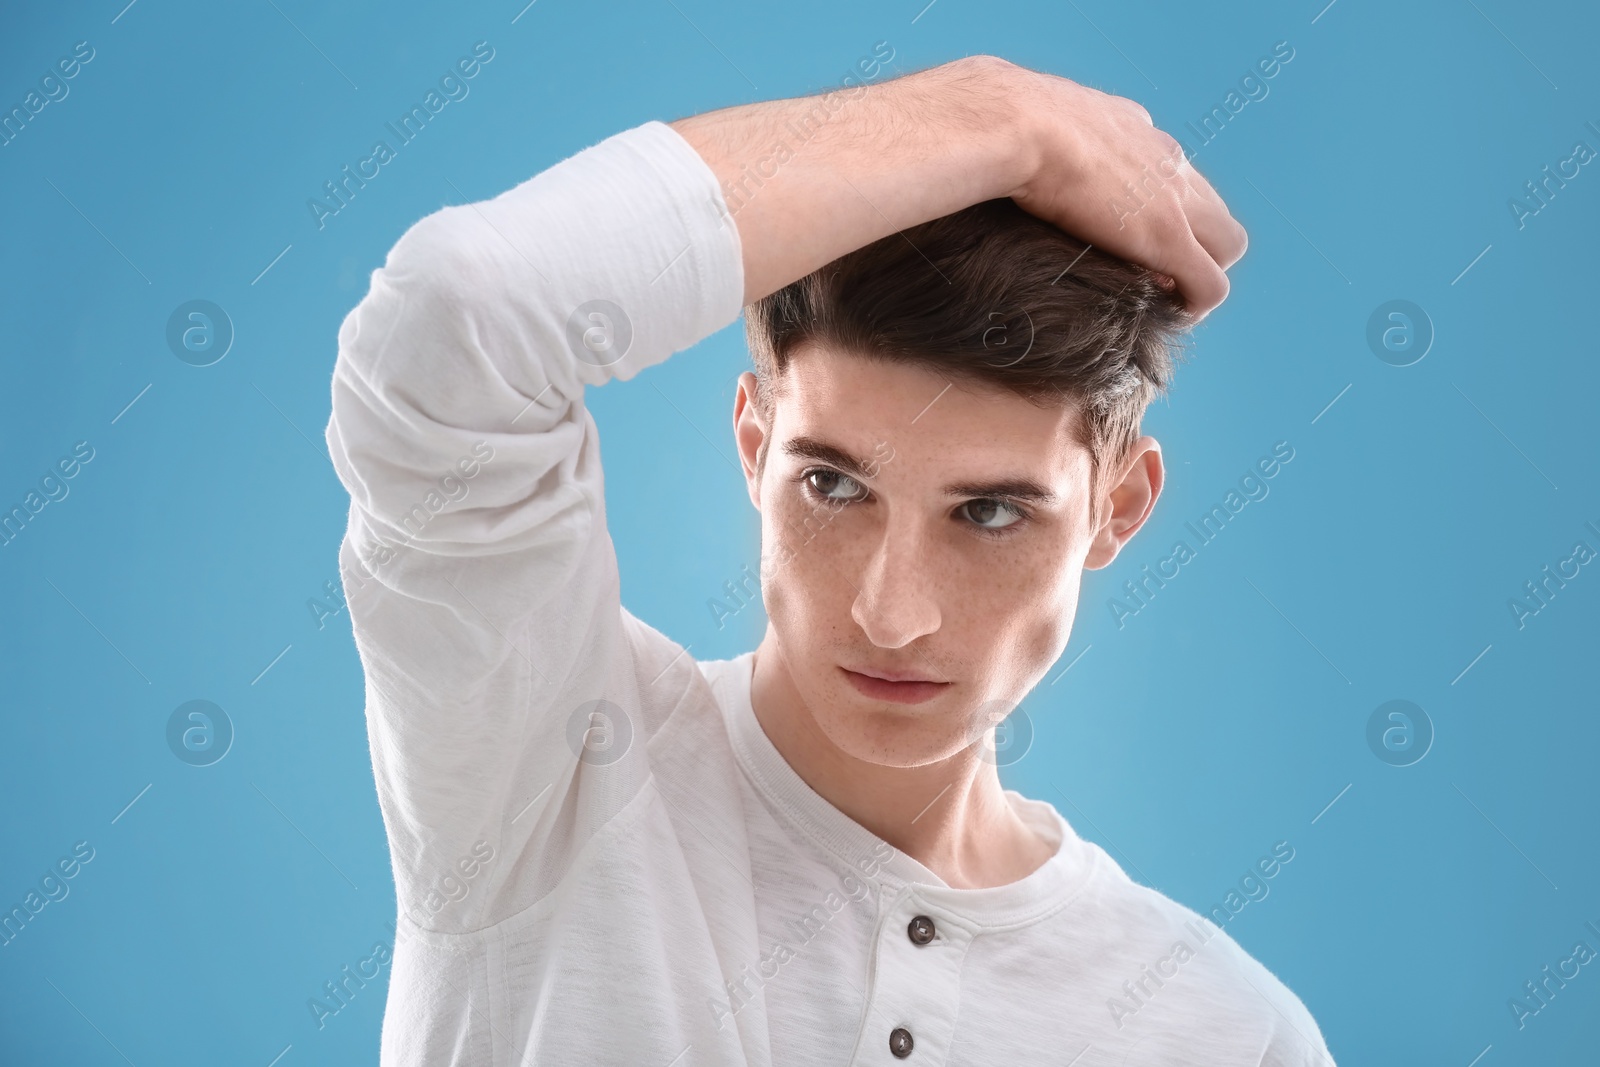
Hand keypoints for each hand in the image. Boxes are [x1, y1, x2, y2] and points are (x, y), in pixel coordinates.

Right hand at [995, 59, 1247, 321]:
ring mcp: (1173, 199)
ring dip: (1201, 274)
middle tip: (1155, 276)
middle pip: (1213, 208)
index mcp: (1133, 130)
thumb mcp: (1026, 121)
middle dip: (1195, 245)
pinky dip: (1197, 304)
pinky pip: (1210, 284)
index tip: (1126, 240)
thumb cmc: (1003, 124)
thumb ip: (1038, 140)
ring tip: (1164, 299)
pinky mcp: (1168, 237)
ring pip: (1227, 243)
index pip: (1170, 173)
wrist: (1016, 123)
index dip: (1158, 213)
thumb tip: (1008, 154)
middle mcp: (1165, 159)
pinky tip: (1168, 315)